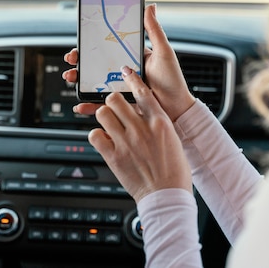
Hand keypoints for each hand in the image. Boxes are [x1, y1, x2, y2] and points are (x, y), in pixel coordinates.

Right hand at [62, 4, 194, 120]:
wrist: (177, 108)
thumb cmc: (172, 80)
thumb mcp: (163, 52)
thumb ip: (154, 30)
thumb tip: (150, 6)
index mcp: (129, 58)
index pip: (104, 49)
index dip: (89, 47)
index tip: (79, 45)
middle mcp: (121, 73)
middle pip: (93, 66)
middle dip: (78, 62)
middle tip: (71, 60)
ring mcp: (118, 89)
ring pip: (92, 83)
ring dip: (78, 80)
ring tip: (71, 78)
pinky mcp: (119, 105)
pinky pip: (99, 105)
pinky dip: (87, 105)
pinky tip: (79, 105)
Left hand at [90, 66, 191, 202]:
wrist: (167, 196)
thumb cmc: (174, 171)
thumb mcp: (172, 139)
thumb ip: (157, 123)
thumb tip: (146, 113)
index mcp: (160, 122)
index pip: (142, 91)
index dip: (131, 78)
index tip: (124, 72)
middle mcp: (141, 129)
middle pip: (115, 98)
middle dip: (112, 100)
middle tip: (113, 107)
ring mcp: (126, 142)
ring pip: (102, 113)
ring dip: (103, 116)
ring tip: (108, 123)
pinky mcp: (113, 156)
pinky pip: (94, 135)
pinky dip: (97, 136)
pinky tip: (103, 140)